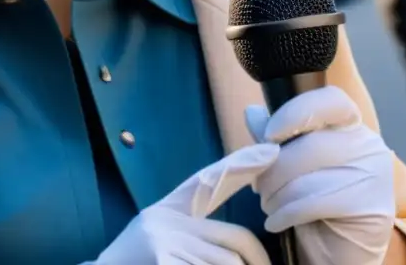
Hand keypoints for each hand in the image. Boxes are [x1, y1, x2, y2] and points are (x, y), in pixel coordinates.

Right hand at [91, 143, 278, 264]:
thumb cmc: (133, 264)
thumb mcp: (160, 238)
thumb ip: (195, 234)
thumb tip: (240, 252)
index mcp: (166, 211)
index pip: (209, 181)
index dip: (241, 165)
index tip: (271, 152)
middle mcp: (164, 221)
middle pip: (234, 238)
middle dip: (256, 260)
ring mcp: (162, 243)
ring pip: (228, 264)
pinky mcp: (162, 263)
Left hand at [245, 87, 395, 264]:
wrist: (340, 249)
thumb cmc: (316, 202)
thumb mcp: (291, 165)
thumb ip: (275, 138)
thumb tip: (252, 112)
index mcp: (349, 126)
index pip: (331, 101)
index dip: (296, 112)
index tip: (270, 135)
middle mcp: (368, 145)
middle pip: (310, 144)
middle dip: (272, 169)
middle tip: (259, 186)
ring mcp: (374, 176)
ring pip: (308, 176)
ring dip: (275, 195)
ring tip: (269, 206)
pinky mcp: (372, 209)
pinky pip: (313, 203)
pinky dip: (285, 214)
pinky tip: (277, 221)